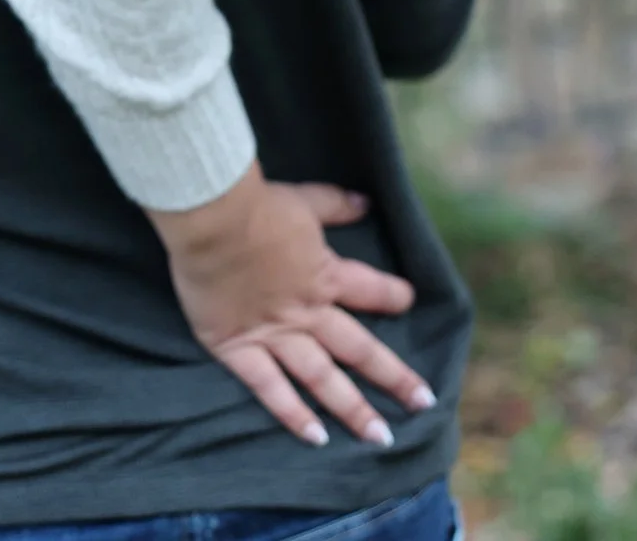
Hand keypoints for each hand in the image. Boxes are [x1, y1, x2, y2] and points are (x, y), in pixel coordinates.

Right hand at [147, 162, 433, 446]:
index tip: (409, 302)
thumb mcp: (303, 199)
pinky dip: (293, 414)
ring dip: (353, 409)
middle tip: (424, 403)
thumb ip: (334, 205)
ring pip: (322, 379)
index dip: (392, 295)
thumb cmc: (256, 205)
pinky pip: (270, 388)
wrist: (212, 219)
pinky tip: (316, 437)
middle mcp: (308, 312)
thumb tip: (366, 202)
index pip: (370, 290)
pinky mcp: (238, 348)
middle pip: (359, 349)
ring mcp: (275, 334)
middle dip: (394, 376)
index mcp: (325, 274)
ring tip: (380, 438)